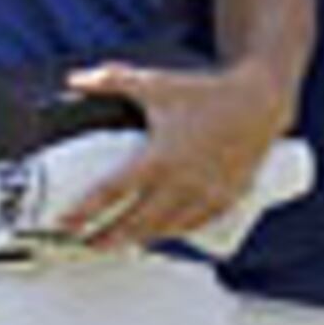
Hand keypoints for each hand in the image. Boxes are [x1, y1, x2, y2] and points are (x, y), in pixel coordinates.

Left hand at [46, 60, 289, 248]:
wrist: (259, 102)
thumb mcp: (155, 84)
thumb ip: (112, 81)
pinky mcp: (224, 200)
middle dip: (105, 237)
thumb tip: (74, 80)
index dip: (84, 211)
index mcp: (159, 158)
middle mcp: (181, 183)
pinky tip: (155, 236)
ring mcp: (204, 196)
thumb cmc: (206, 93)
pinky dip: (170, 233)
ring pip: (163, 230)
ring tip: (113, 245)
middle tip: (83, 244)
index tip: (64, 224)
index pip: (112, 193)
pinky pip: (192, 226)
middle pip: (134, 222)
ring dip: (136, 240)